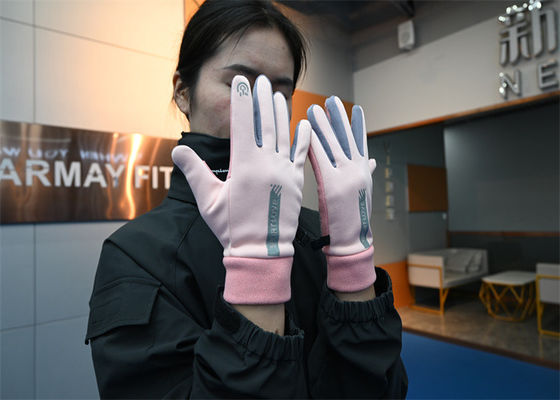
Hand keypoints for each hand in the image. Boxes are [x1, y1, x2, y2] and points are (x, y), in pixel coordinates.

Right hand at [172, 75, 310, 303]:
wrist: (261, 253)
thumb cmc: (232, 229)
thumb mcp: (209, 201)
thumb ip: (195, 172)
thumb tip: (177, 151)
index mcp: (244, 166)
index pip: (242, 125)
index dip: (242, 101)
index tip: (242, 83)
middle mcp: (267, 164)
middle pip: (265, 124)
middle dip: (263, 100)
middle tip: (262, 80)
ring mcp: (285, 172)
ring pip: (284, 135)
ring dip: (281, 113)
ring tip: (278, 95)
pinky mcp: (297, 183)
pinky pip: (301, 155)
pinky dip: (303, 138)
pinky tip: (305, 123)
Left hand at [307, 96, 375, 292]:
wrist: (351, 242)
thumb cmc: (353, 221)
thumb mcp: (363, 194)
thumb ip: (365, 173)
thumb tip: (370, 161)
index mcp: (364, 171)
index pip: (361, 142)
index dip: (357, 124)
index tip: (354, 109)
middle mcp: (358, 170)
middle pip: (347, 137)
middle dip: (338, 118)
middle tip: (331, 100)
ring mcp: (346, 175)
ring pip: (334, 143)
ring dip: (324, 124)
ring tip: (316, 108)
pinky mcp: (332, 184)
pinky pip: (320, 158)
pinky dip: (314, 142)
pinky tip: (307, 130)